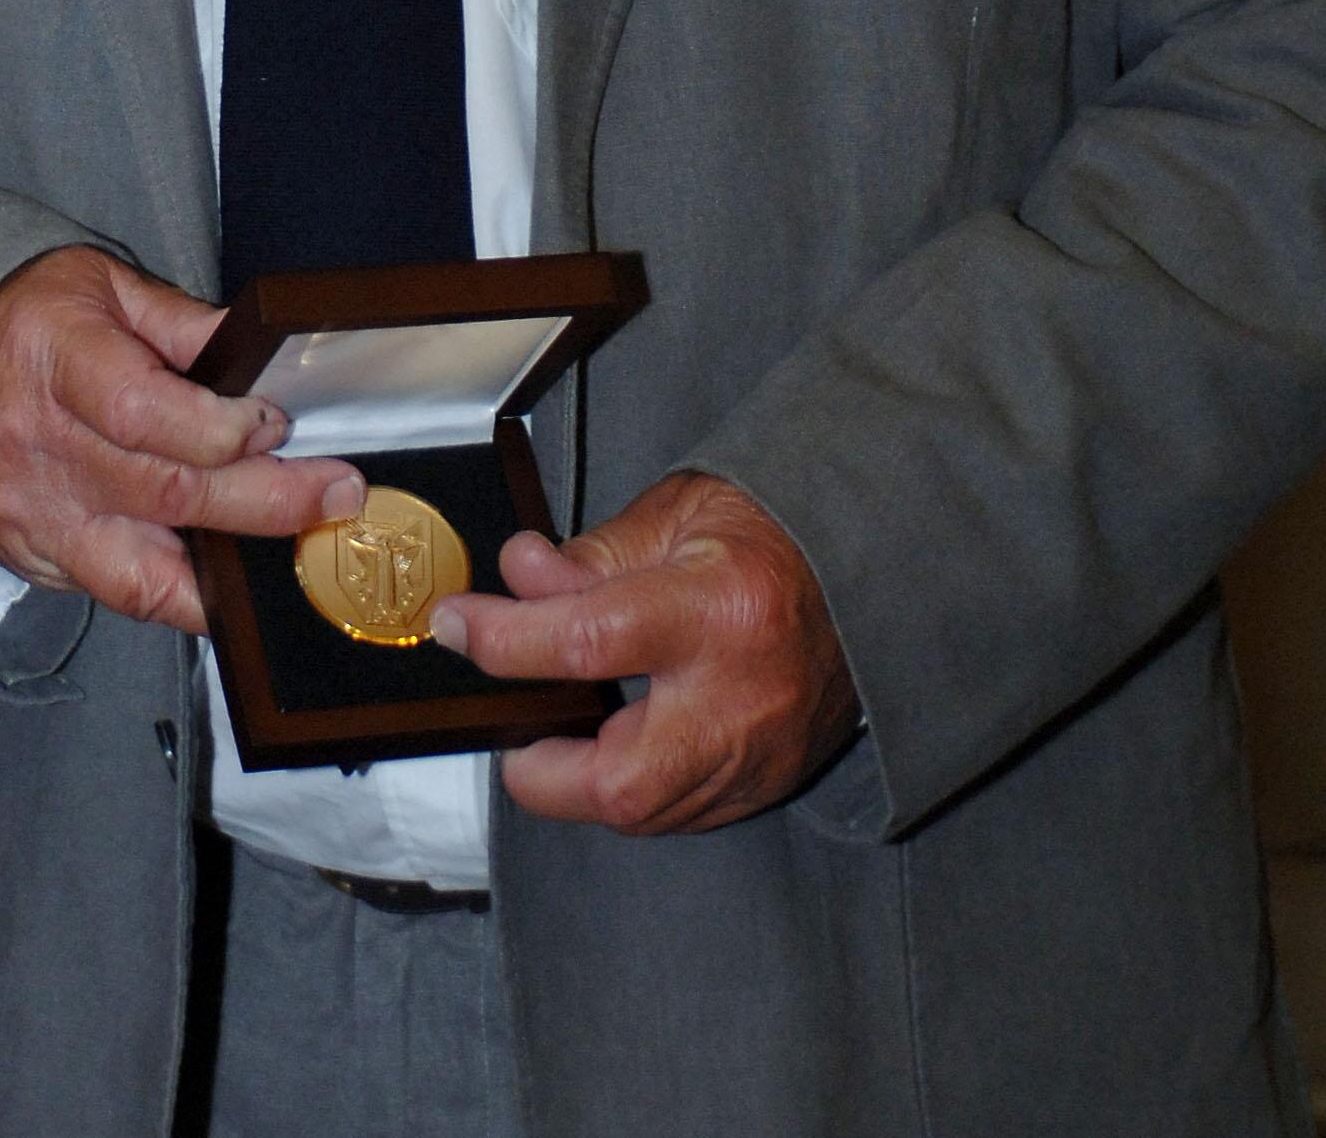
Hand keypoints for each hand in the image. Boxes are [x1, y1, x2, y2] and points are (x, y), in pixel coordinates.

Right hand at [0, 246, 363, 633]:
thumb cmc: (34, 313)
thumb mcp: (107, 286)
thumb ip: (185, 324)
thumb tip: (263, 359)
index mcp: (56, 360)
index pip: (145, 413)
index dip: (224, 428)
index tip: (276, 423)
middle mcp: (35, 446)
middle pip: (164, 494)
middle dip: (265, 502)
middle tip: (333, 496)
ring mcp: (27, 512)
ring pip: (138, 573)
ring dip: (223, 573)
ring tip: (290, 559)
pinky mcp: (24, 552)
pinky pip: (109, 591)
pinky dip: (170, 592)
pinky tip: (220, 577)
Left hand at [428, 471, 859, 833]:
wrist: (870, 567)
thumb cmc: (771, 529)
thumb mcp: (678, 512)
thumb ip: (591, 556)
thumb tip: (517, 578)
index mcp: (719, 608)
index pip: (586, 640)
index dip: (504, 639)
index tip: (455, 625)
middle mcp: (742, 697)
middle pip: (618, 783)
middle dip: (545, 771)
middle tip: (517, 728)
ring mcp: (763, 754)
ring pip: (646, 813)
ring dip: (585, 778)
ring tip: (567, 721)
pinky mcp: (770, 782)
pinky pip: (681, 812)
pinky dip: (635, 784)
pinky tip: (623, 736)